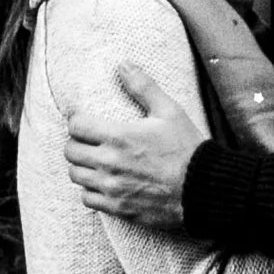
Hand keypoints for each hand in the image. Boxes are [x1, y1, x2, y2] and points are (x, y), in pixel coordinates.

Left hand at [66, 62, 202, 224]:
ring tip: (95, 162)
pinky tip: (103, 183)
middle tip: (89, 141)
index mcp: (119, 137)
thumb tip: (123, 64)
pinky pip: (87, 199)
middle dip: (76, 143)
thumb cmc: (187, 149)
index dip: (77, 121)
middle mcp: (110, 163)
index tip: (84, 121)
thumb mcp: (169, 111)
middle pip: (70, 152)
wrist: (203, 190)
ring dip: (82, 166)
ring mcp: (112, 188)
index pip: (76, 126)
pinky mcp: (118, 208)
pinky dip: (90, 191)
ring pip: (76, 175)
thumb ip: (143, 87)